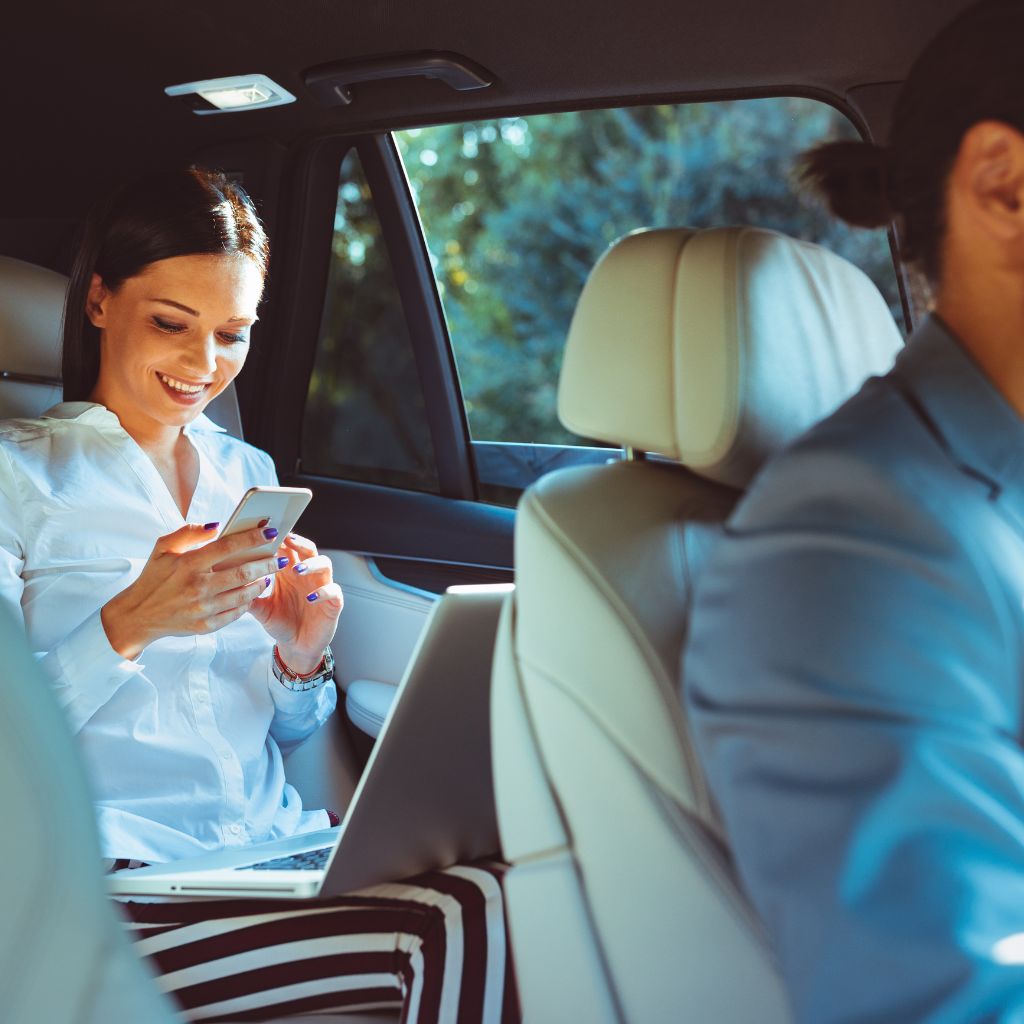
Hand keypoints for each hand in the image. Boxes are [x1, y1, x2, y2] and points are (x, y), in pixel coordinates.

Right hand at [101, 522, 286, 659]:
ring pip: (244, 594)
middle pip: (243, 572)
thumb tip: (215, 525)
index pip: (227, 546)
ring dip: (261, 583)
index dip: (252, 537)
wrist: (139, 615)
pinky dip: (248, 602)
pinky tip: (252, 593)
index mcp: (188, 564)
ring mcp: (203, 608)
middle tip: (279, 558)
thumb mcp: (163, 548)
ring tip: (269, 575)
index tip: (270, 531)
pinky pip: (236, 612)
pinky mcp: (206, 625)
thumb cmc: (153, 578)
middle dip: (267, 563)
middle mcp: (197, 586)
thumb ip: (188, 533)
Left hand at [248, 533, 342, 674]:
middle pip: (308, 549)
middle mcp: (307, 576)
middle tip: (287, 539)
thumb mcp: (261, 609)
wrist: (295, 647)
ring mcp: (321, 587)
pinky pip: (333, 592)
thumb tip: (231, 583)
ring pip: (324, 564)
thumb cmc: (281, 623)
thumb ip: (249, 595)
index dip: (280, 539)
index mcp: (289, 572)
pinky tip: (311, 597)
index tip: (268, 532)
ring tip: (297, 569)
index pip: (287, 548)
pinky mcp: (332, 604)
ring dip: (311, 564)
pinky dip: (324, 592)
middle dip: (298, 542)